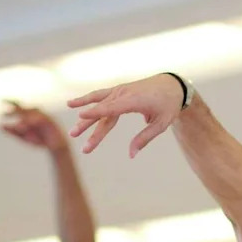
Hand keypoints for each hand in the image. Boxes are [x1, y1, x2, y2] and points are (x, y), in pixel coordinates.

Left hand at [1, 103, 67, 151]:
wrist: (56, 147)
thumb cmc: (40, 140)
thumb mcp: (24, 137)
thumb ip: (13, 131)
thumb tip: (1, 126)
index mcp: (29, 115)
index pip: (20, 107)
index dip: (12, 102)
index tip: (2, 100)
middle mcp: (36, 114)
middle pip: (26, 109)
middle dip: (18, 110)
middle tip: (8, 113)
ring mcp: (43, 116)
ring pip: (33, 114)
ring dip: (25, 118)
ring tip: (18, 127)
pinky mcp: (51, 121)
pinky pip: (42, 118)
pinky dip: (35, 121)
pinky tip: (28, 125)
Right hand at [67, 74, 183, 157]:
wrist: (172, 85)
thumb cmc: (168, 106)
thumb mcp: (161, 124)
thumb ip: (144, 139)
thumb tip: (131, 155)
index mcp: (134, 100)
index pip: (111, 108)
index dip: (96, 112)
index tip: (81, 116)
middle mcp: (124, 93)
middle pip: (102, 110)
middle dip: (87, 124)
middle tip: (75, 136)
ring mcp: (120, 91)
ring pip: (98, 102)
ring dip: (84, 110)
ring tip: (70, 118)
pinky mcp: (118, 91)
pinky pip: (101, 96)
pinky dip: (88, 100)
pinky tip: (75, 104)